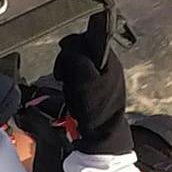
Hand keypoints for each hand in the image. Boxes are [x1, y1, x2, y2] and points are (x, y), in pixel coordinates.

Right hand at [51, 9, 131, 157]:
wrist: (103, 134)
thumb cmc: (97, 106)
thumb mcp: (85, 78)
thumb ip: (77, 58)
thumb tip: (69, 46)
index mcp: (109, 59)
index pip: (89, 38)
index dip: (73, 43)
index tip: (63, 52)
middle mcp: (108, 65)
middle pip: (82, 50)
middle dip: (69, 60)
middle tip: (62, 74)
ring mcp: (103, 77)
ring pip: (79, 64)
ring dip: (69, 72)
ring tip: (67, 84)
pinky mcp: (96, 89)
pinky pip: (80, 77)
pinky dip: (72, 81)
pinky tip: (71, 91)